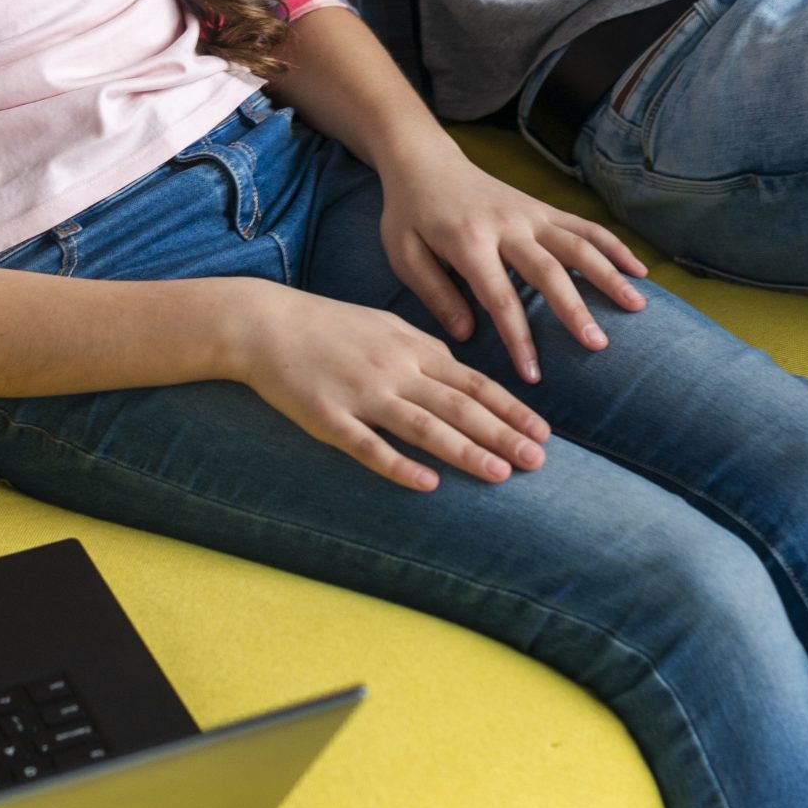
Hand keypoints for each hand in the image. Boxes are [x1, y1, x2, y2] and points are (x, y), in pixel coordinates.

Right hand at [242, 283, 551, 492]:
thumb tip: (463, 375)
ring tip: (500, 473)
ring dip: (465, 451)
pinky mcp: (329, 417)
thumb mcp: (384, 325)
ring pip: (424, 426)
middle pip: (458, 406)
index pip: (472, 382)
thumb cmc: (327, 326)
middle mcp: (394, 369)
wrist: (264, 323)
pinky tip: (428, 484)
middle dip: (503, 434)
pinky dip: (400, 465)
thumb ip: (424, 351)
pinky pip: (369, 446)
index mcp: (410, 346)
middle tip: (539, 461)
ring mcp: (362, 394)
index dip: (510, 409)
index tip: (543, 433)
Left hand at [376, 135, 647, 384]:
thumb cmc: (409, 214)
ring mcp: (529, 213)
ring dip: (608, 275)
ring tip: (637, 306)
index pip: (498, 297)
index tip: (533, 375)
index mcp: (468, 241)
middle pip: (548, 271)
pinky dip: (614, 245)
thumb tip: (468, 335)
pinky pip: (585, 226)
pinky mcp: (542, 208)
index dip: (518, 338)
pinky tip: (638, 271)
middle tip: (599, 345)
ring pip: (577, 244)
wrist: (424, 161)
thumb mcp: (404, 253)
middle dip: (574, 309)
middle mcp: (506, 225)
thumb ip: (434, 293)